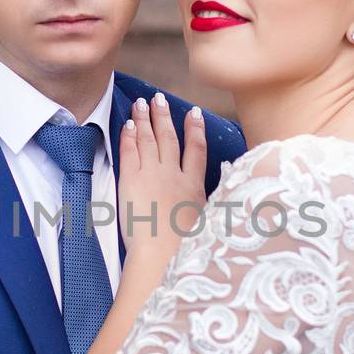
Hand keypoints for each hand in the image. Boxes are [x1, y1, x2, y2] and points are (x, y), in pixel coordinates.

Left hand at [118, 93, 205, 259]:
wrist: (162, 255)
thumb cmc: (184, 248)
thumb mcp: (208, 222)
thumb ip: (210, 202)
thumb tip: (224, 191)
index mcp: (194, 186)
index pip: (196, 149)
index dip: (195, 129)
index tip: (194, 113)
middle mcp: (174, 175)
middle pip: (169, 138)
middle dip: (164, 115)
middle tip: (159, 98)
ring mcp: (152, 175)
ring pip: (149, 139)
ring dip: (145, 118)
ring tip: (142, 102)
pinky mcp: (131, 181)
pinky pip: (130, 151)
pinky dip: (129, 135)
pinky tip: (128, 124)